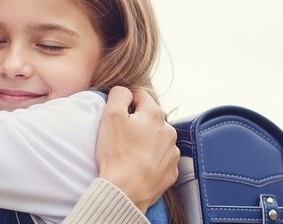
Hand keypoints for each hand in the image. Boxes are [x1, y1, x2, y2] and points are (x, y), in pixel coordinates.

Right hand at [96, 87, 178, 212]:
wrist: (125, 191)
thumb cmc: (116, 153)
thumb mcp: (110, 115)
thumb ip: (119, 94)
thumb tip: (125, 91)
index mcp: (155, 114)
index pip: (139, 94)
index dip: (125, 100)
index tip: (115, 113)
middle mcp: (169, 130)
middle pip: (149, 116)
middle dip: (135, 121)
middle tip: (119, 135)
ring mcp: (172, 152)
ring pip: (156, 137)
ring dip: (144, 139)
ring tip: (127, 152)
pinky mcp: (171, 170)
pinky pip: (160, 157)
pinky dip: (150, 158)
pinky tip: (136, 164)